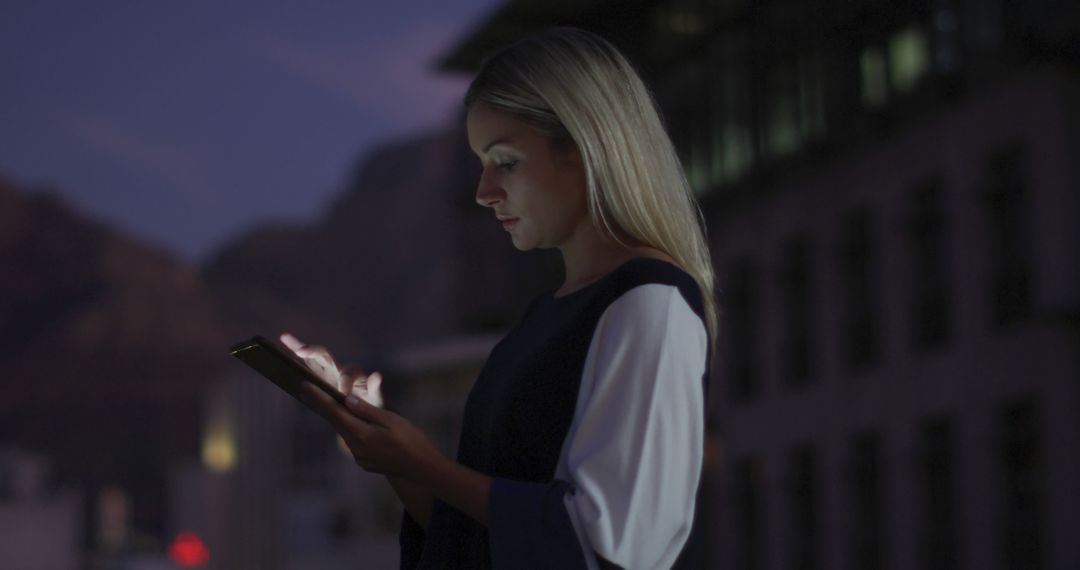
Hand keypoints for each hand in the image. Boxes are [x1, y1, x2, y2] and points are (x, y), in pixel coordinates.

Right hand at [280, 332, 383, 406]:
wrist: (367, 412)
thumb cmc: (372, 406)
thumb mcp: (377, 400)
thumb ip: (376, 388)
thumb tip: (377, 375)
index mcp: (353, 375)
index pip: (347, 373)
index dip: (345, 381)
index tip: (344, 395)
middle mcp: (339, 369)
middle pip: (327, 356)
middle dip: (315, 352)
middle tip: (303, 351)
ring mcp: (328, 372)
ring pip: (313, 357)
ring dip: (301, 347)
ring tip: (286, 337)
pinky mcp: (319, 378)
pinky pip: (306, 364)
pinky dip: (296, 350)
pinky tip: (284, 339)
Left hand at [299, 382, 442, 478]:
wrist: (422, 470)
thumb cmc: (411, 440)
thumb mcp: (392, 421)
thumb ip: (367, 410)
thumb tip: (347, 400)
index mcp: (361, 434)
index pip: (334, 412)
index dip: (319, 398)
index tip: (305, 386)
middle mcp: (355, 447)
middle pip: (334, 422)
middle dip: (320, 406)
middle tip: (304, 391)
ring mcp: (359, 456)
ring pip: (343, 431)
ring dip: (334, 417)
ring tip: (325, 403)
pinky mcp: (365, 462)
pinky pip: (353, 441)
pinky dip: (348, 428)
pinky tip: (348, 422)